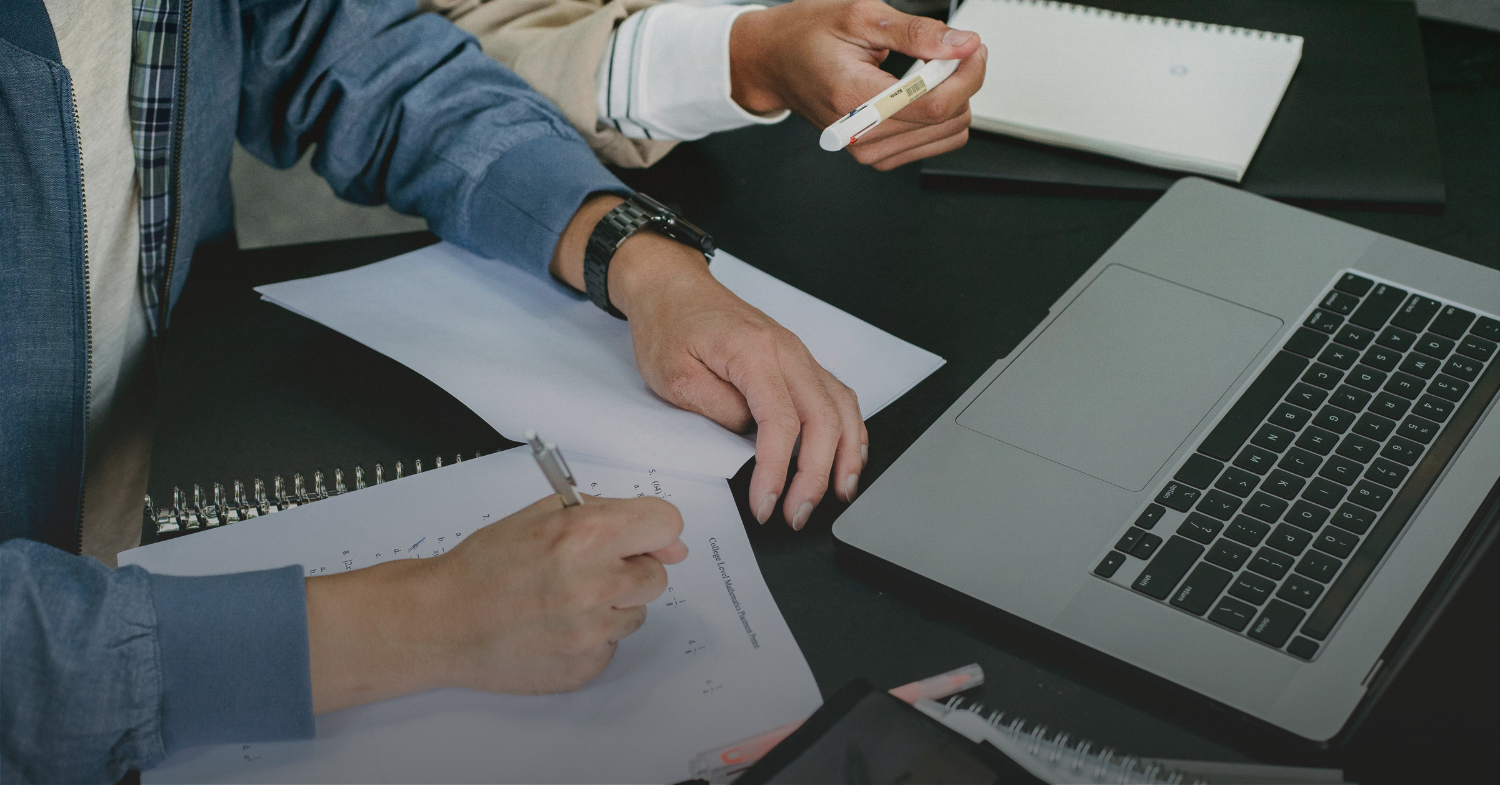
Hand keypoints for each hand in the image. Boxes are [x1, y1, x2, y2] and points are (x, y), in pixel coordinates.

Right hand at [306, 495, 686, 713]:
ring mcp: (591, 632)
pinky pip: (612, 645)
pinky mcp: (585, 666)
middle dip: (630, 568)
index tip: (639, 536)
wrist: (443, 622)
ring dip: (611, 604)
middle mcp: (595, 585)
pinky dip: (591, 635)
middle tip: (587, 569)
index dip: (653, 528)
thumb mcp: (543, 515)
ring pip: (636, 612)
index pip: (666, 523)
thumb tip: (672, 542)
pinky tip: (555, 626)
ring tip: (562, 599)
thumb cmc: (486, 564)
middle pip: (657, 575)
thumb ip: (609, 515)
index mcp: (587, 536)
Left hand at [551, 196, 867, 529]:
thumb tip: (750, 440)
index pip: (781, 423)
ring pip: (841, 407)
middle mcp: (787, 351)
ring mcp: (797, 354)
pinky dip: (850, 429)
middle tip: (799, 513)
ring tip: (839, 492)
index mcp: (754, 353)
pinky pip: (837, 396)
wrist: (671, 286)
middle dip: (816, 475)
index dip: (777, 471)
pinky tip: (848, 454)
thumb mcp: (674, 377)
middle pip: (823, 420)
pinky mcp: (797, 361)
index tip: (767, 504)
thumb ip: (717, 411)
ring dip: (846, 454)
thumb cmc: (669, 325)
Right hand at [729, 0, 986, 170]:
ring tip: (932, 69)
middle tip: (952, 50)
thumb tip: (962, 44)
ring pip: (947, 134)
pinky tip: (923, 92)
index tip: (973, 48)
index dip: (967, 74)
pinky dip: (940, 116)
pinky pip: (933, 143)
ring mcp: (867, 150)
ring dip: (953, 98)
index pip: (934, 104)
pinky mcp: (875, 155)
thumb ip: (917, 33)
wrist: (775, 62)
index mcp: (854, 98)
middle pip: (947, 119)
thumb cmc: (807, 36)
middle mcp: (860, 134)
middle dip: (962, 80)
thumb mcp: (862, 16)